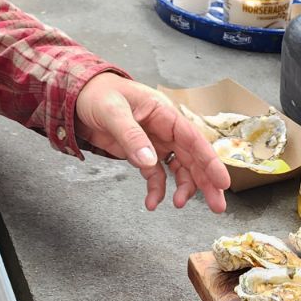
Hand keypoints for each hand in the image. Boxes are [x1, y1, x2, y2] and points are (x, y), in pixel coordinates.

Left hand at [74, 75, 228, 213]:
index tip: (222, 182)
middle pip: (193, 158)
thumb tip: (149, 162)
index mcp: (164, 113)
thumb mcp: (113, 112)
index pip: (193, 139)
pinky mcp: (142, 153)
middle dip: (206, 182)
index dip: (210, 161)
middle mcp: (165, 129)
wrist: (77, 96)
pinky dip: (156, 189)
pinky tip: (152, 202)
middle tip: (218, 206)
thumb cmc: (98, 94)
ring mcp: (155, 142)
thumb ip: (131, 137)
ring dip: (183, 188)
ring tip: (177, 204)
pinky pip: (156, 175)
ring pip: (179, 168)